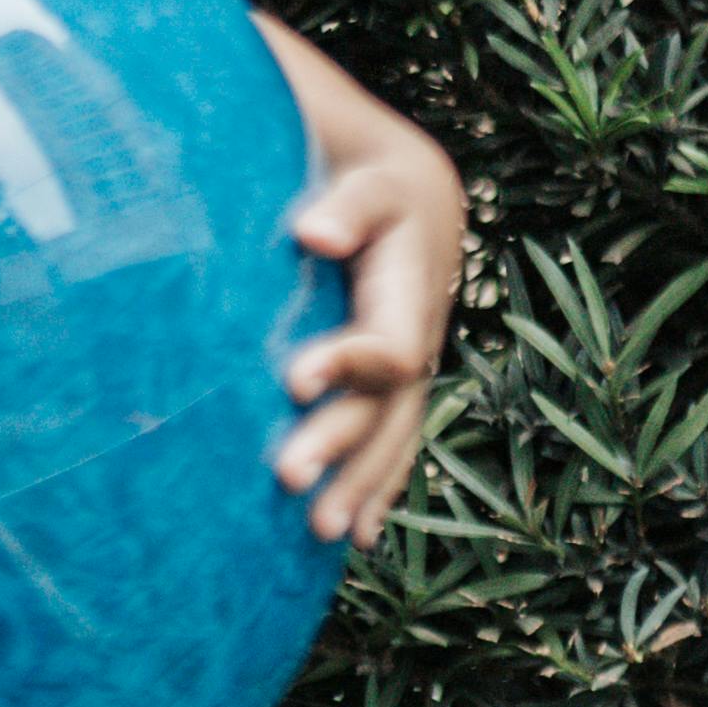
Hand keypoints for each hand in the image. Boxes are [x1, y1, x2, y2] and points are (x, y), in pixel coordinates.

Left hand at [276, 105, 466, 548]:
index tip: (295, 382)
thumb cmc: (365, 175)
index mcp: (409, 292)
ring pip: (393, 437)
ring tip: (322, 531)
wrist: (407, 189)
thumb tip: (315, 231)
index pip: (388, 344)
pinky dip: (379, 488)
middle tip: (288, 480)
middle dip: (342, 445)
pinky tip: (358, 533)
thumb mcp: (365, 173)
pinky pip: (394, 443)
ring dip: (361, 485)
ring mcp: (411, 368)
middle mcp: (418, 338)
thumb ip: (348, 201)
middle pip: (387, 406)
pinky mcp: (395, 386)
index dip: (348, 363)